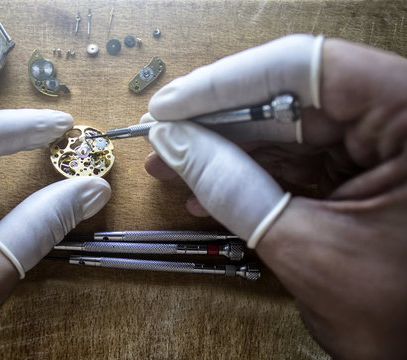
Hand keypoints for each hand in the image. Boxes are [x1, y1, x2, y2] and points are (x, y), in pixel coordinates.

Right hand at [145, 34, 406, 358]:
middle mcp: (400, 123)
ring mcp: (384, 148)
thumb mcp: (306, 248)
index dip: (226, 84)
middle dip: (216, 123)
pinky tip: (208, 191)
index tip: (172, 105)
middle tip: (164, 136)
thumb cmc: (402, 317)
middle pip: (290, 99)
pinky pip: (297, 164)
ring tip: (174, 166)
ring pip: (287, 133)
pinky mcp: (363, 173)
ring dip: (225, 153)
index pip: (306, 70)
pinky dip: (250, 177)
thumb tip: (176, 145)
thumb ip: (234, 189)